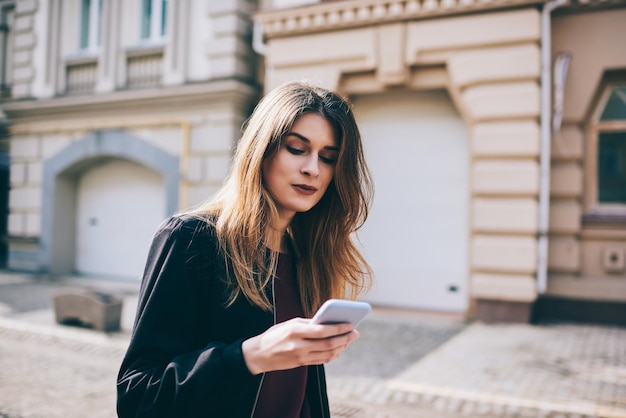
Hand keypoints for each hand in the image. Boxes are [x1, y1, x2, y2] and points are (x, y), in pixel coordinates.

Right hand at [241, 318, 358, 374]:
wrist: (258, 354)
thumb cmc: (275, 334)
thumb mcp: (289, 323)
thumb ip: (308, 323)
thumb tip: (328, 322)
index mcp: (295, 330)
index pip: (322, 330)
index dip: (338, 328)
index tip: (350, 324)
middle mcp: (298, 345)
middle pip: (328, 344)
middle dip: (345, 338)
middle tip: (355, 333)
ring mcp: (300, 356)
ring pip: (327, 354)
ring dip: (341, 347)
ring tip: (349, 340)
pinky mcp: (300, 364)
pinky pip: (321, 360)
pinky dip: (332, 355)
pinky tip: (338, 349)